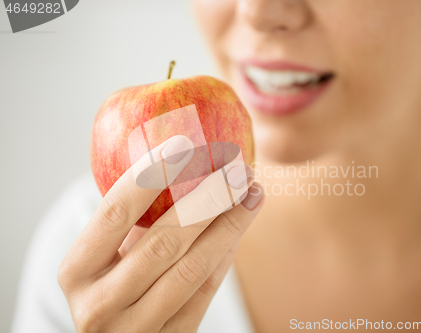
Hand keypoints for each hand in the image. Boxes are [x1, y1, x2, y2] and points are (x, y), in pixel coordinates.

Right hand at [58, 135, 263, 331]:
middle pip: (164, 242)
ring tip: (252, 192)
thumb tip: (180, 155)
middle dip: (208, 198)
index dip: (151, 174)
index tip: (185, 141)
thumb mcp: (103, 254)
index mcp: (76, 272)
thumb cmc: (109, 281)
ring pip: (193, 269)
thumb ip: (128, 219)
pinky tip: (239, 224)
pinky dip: (226, 253)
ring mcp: (136, 330)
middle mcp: (99, 305)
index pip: (115, 213)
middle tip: (237, 168)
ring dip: (229, 224)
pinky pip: (206, 291)